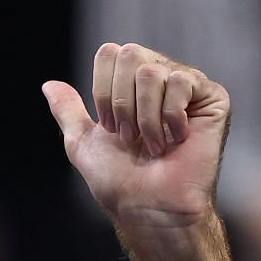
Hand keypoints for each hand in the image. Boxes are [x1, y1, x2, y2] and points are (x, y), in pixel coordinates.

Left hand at [42, 43, 230, 232]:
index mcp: (132, 84)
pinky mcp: (212, 97)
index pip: (109, 53)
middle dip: (121, 103)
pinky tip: (176, 140)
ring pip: (152, 71)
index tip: (111, 128)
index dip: (103, 92)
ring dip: (144, 117)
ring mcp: (188, 86)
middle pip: (130, 54)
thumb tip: (48, 84)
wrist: (149, 207)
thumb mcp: (83, 143)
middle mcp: (161, 77)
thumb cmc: (120, 182)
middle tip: (130, 137)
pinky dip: (169, 118)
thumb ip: (68, 111)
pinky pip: (181, 82)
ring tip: (152, 145)